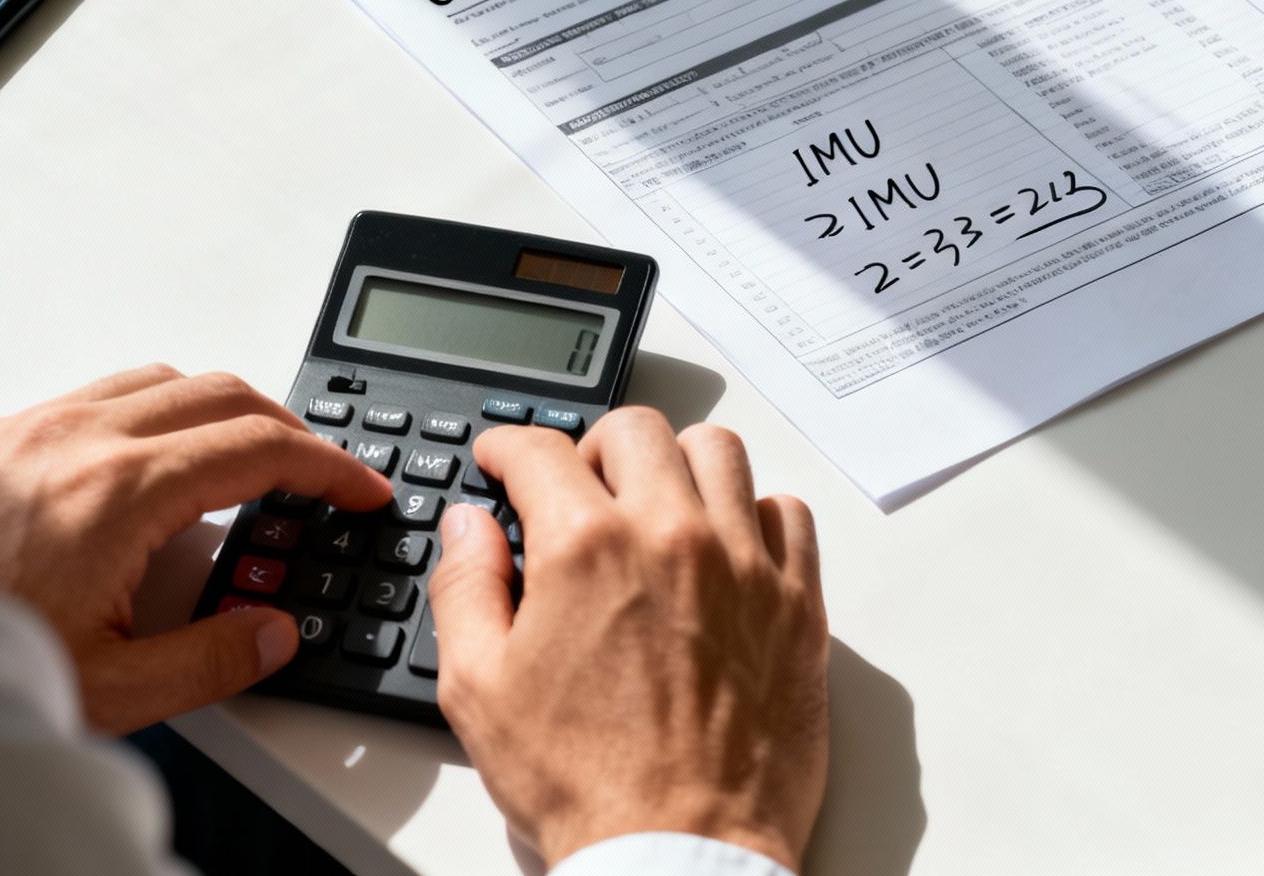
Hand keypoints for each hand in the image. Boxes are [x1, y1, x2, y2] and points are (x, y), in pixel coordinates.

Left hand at [0, 365, 389, 733]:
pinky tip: (155, 461)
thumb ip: (213, 657)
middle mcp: (78, 440)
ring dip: (221, 408)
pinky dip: (155, 410)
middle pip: (220, 393)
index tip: (359, 486)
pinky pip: (99, 393)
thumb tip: (273, 631)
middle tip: (320, 471)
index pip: (259, 449)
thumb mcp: (114, 690)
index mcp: (120, 493)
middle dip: (288, 426)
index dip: (328, 465)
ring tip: (248, 457)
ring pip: (159, 380)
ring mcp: (32, 429)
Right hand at [429, 409, 828, 870]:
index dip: (506, 446)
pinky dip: (753, 514)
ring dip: (676, 464)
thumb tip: (468, 529)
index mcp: (586, 549)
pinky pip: (788, 514)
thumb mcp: (479, 689)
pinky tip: (725, 545)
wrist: (677, 854)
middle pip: (634, 430)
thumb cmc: (586, 786)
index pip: (538, 449)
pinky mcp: (797, 605)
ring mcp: (744, 566)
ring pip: (718, 452)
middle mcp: (671, 537)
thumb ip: (466, 588)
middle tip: (576, 486)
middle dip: (590, 447)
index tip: (503, 458)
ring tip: (653, 503)